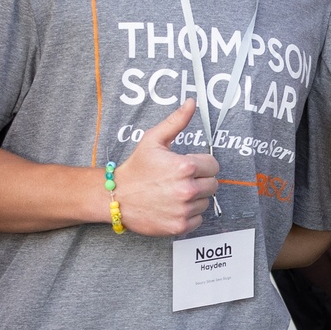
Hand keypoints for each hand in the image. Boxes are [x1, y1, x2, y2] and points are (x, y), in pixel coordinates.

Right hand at [112, 100, 218, 235]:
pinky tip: (174, 206)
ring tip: (174, 192)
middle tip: (180, 180)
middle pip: (213, 185)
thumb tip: (192, 103)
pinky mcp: (179, 226)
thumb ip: (176, 121)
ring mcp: (184, 210)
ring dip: (195, 198)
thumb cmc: (136, 168)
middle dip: (200, 181)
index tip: (189, 167)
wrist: (116, 196)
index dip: (202, 165)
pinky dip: (189, 214)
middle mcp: (187, 190)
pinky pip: (198, 219)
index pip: (214, 166)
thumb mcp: (153, 139)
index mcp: (185, 167)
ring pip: (205, 202)